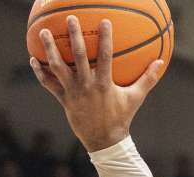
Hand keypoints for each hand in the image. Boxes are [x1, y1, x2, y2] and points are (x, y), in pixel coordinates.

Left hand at [30, 16, 163, 150]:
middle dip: (73, 36)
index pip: (104, 56)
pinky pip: (48, 84)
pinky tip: (33, 59)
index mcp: (104, 83)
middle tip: (70, 19)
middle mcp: (87, 85)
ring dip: (49, 49)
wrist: (104, 140)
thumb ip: (148, 79)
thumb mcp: (136, 97)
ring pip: (58, 67)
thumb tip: (160, 62)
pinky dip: (39, 72)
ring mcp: (73, 92)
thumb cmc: (121, 117)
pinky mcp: (63, 99)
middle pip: (78, 56)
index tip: (104, 22)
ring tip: (43, 33)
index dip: (105, 38)